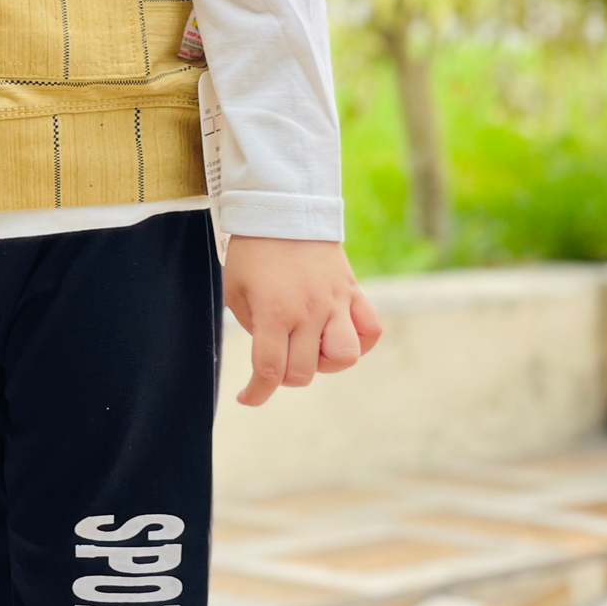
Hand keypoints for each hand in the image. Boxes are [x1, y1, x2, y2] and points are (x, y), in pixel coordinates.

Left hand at [221, 237, 380, 407]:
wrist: (282, 208)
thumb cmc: (252, 251)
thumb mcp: (235, 290)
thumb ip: (253, 327)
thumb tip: (271, 355)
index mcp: (273, 312)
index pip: (270, 370)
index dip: (258, 392)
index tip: (248, 397)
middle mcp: (308, 312)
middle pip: (303, 372)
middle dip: (285, 376)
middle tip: (275, 357)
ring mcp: (335, 302)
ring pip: (345, 357)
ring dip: (325, 362)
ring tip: (310, 345)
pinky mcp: (353, 291)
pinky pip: (371, 329)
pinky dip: (360, 340)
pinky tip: (339, 333)